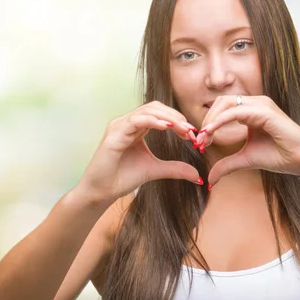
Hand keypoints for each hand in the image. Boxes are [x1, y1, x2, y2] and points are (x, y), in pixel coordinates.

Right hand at [76, 101, 201, 204]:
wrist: (101, 192)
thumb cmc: (123, 177)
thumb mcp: (156, 170)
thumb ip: (176, 169)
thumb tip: (197, 175)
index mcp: (136, 127)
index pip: (160, 113)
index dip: (177, 119)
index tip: (193, 132)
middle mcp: (127, 123)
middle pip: (155, 108)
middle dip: (176, 117)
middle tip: (191, 130)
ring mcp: (119, 127)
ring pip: (147, 112)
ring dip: (168, 118)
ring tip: (183, 129)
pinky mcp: (113, 135)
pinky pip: (134, 121)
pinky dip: (151, 121)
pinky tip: (166, 127)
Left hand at [196, 95, 299, 185]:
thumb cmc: (279, 156)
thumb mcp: (246, 160)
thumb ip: (227, 165)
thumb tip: (209, 180)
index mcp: (251, 111)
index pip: (222, 108)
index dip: (208, 123)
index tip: (200, 143)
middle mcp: (255, 104)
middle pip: (221, 102)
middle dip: (207, 119)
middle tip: (200, 140)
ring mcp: (261, 105)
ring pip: (226, 103)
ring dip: (211, 119)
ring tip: (205, 137)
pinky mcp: (265, 112)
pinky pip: (236, 112)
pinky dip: (221, 121)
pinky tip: (212, 133)